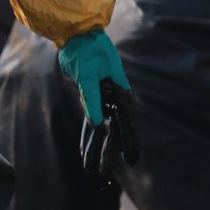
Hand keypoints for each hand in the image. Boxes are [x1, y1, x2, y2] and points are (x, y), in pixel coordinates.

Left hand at [58, 29, 137, 183]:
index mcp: (120, 93)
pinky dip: (87, 137)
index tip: (132, 160)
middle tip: (104, 173)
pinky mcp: (90, 98)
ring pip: (102, 129)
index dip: (131, 142)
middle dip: (110, 152)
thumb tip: (98, 125)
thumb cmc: (85, 52)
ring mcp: (103, 99)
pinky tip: (84, 152)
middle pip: (115, 130)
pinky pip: (91, 121)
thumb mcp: (87, 76)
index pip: (128, 123)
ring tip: (91, 170)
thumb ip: (92, 100)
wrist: (77, 36)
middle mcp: (114, 98)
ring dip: (96, 148)